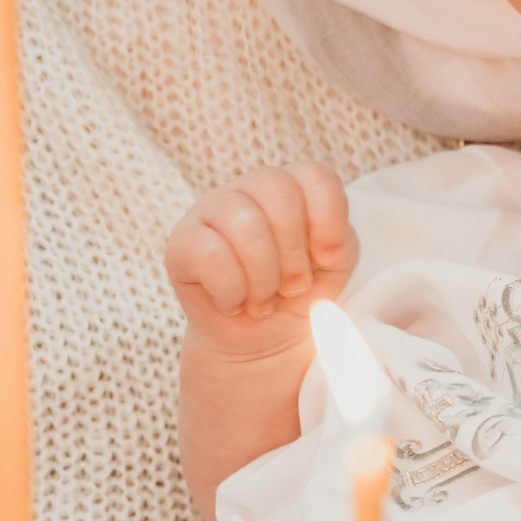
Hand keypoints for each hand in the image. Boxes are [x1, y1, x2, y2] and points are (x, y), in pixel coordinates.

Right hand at [166, 166, 355, 362]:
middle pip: (278, 191)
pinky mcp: (181, 243)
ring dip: (263, 277)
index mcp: (292, 186)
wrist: (261, 343)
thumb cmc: (297, 296)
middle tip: (293, 288)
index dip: (329, 220)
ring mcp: (211, 210)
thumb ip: (339, 243)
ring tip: (263, 300)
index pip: (315, 176)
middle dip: (294, 253)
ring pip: (243, 222)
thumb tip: (324, 249)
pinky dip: (230, 289)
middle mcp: (249, 188)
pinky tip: (233, 302)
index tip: (329, 260)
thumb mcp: (334, 267)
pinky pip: (209, 252)